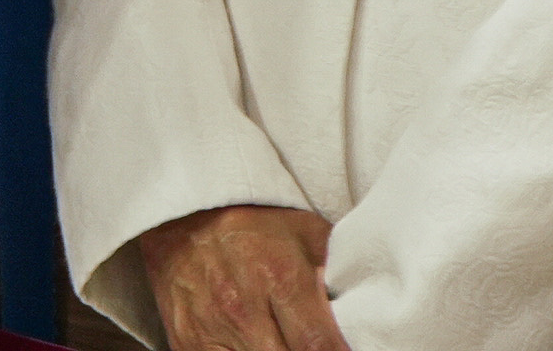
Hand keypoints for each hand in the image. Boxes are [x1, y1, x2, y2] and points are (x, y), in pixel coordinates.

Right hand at [137, 205, 346, 350]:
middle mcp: (241, 306)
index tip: (348, 350)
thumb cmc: (254, 226)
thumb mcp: (307, 233)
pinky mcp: (186, 341)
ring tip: (283, 341)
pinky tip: (256, 346)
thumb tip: (369, 301)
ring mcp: (209, 327)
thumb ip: (337, 272)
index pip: (320, 346)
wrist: (183, 216)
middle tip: (312, 344)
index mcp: (279, 277)